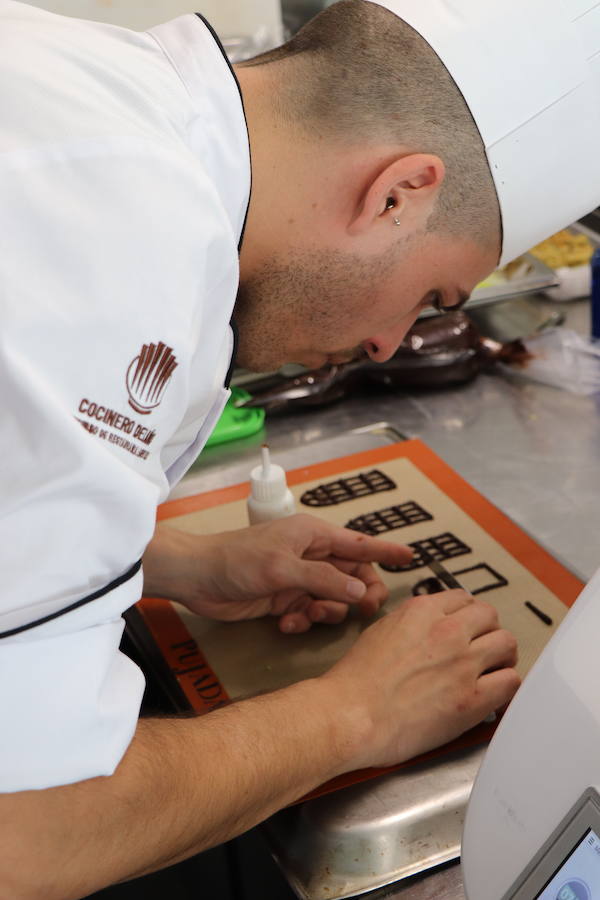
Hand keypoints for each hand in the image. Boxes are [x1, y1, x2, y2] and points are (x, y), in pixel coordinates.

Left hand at [146, 515, 411, 631]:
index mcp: (313, 536)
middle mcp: (310, 555)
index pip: (359, 543)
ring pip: (332, 598)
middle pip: (350, 576)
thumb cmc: (238, 561)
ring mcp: (298, 579)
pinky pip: (309, 613)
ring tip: (308, 616)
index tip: (411, 558)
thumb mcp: (283, 569)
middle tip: (366, 611)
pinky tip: (287, 624)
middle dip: (358, 594)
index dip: (385, 551)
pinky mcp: (284, 600)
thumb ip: (324, 581)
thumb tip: (360, 591)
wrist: (197, 579)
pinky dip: (303, 621)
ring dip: (327, 611)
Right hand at [321, 589, 519, 768]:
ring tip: (492, 670)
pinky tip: (494, 694)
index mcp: (421, 611)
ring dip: (501, 656)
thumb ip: (410, 625)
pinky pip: (511, 681)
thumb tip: (424, 629)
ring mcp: (463, 663)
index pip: (463, 599)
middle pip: (490, 616)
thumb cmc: (355, 682)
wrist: (351, 715)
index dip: (468, 615)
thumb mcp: (378, 631)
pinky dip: (506, 686)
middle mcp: (446, 631)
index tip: (467, 627)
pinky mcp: (473, 698)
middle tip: (482, 649)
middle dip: (487, 631)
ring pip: (507, 643)